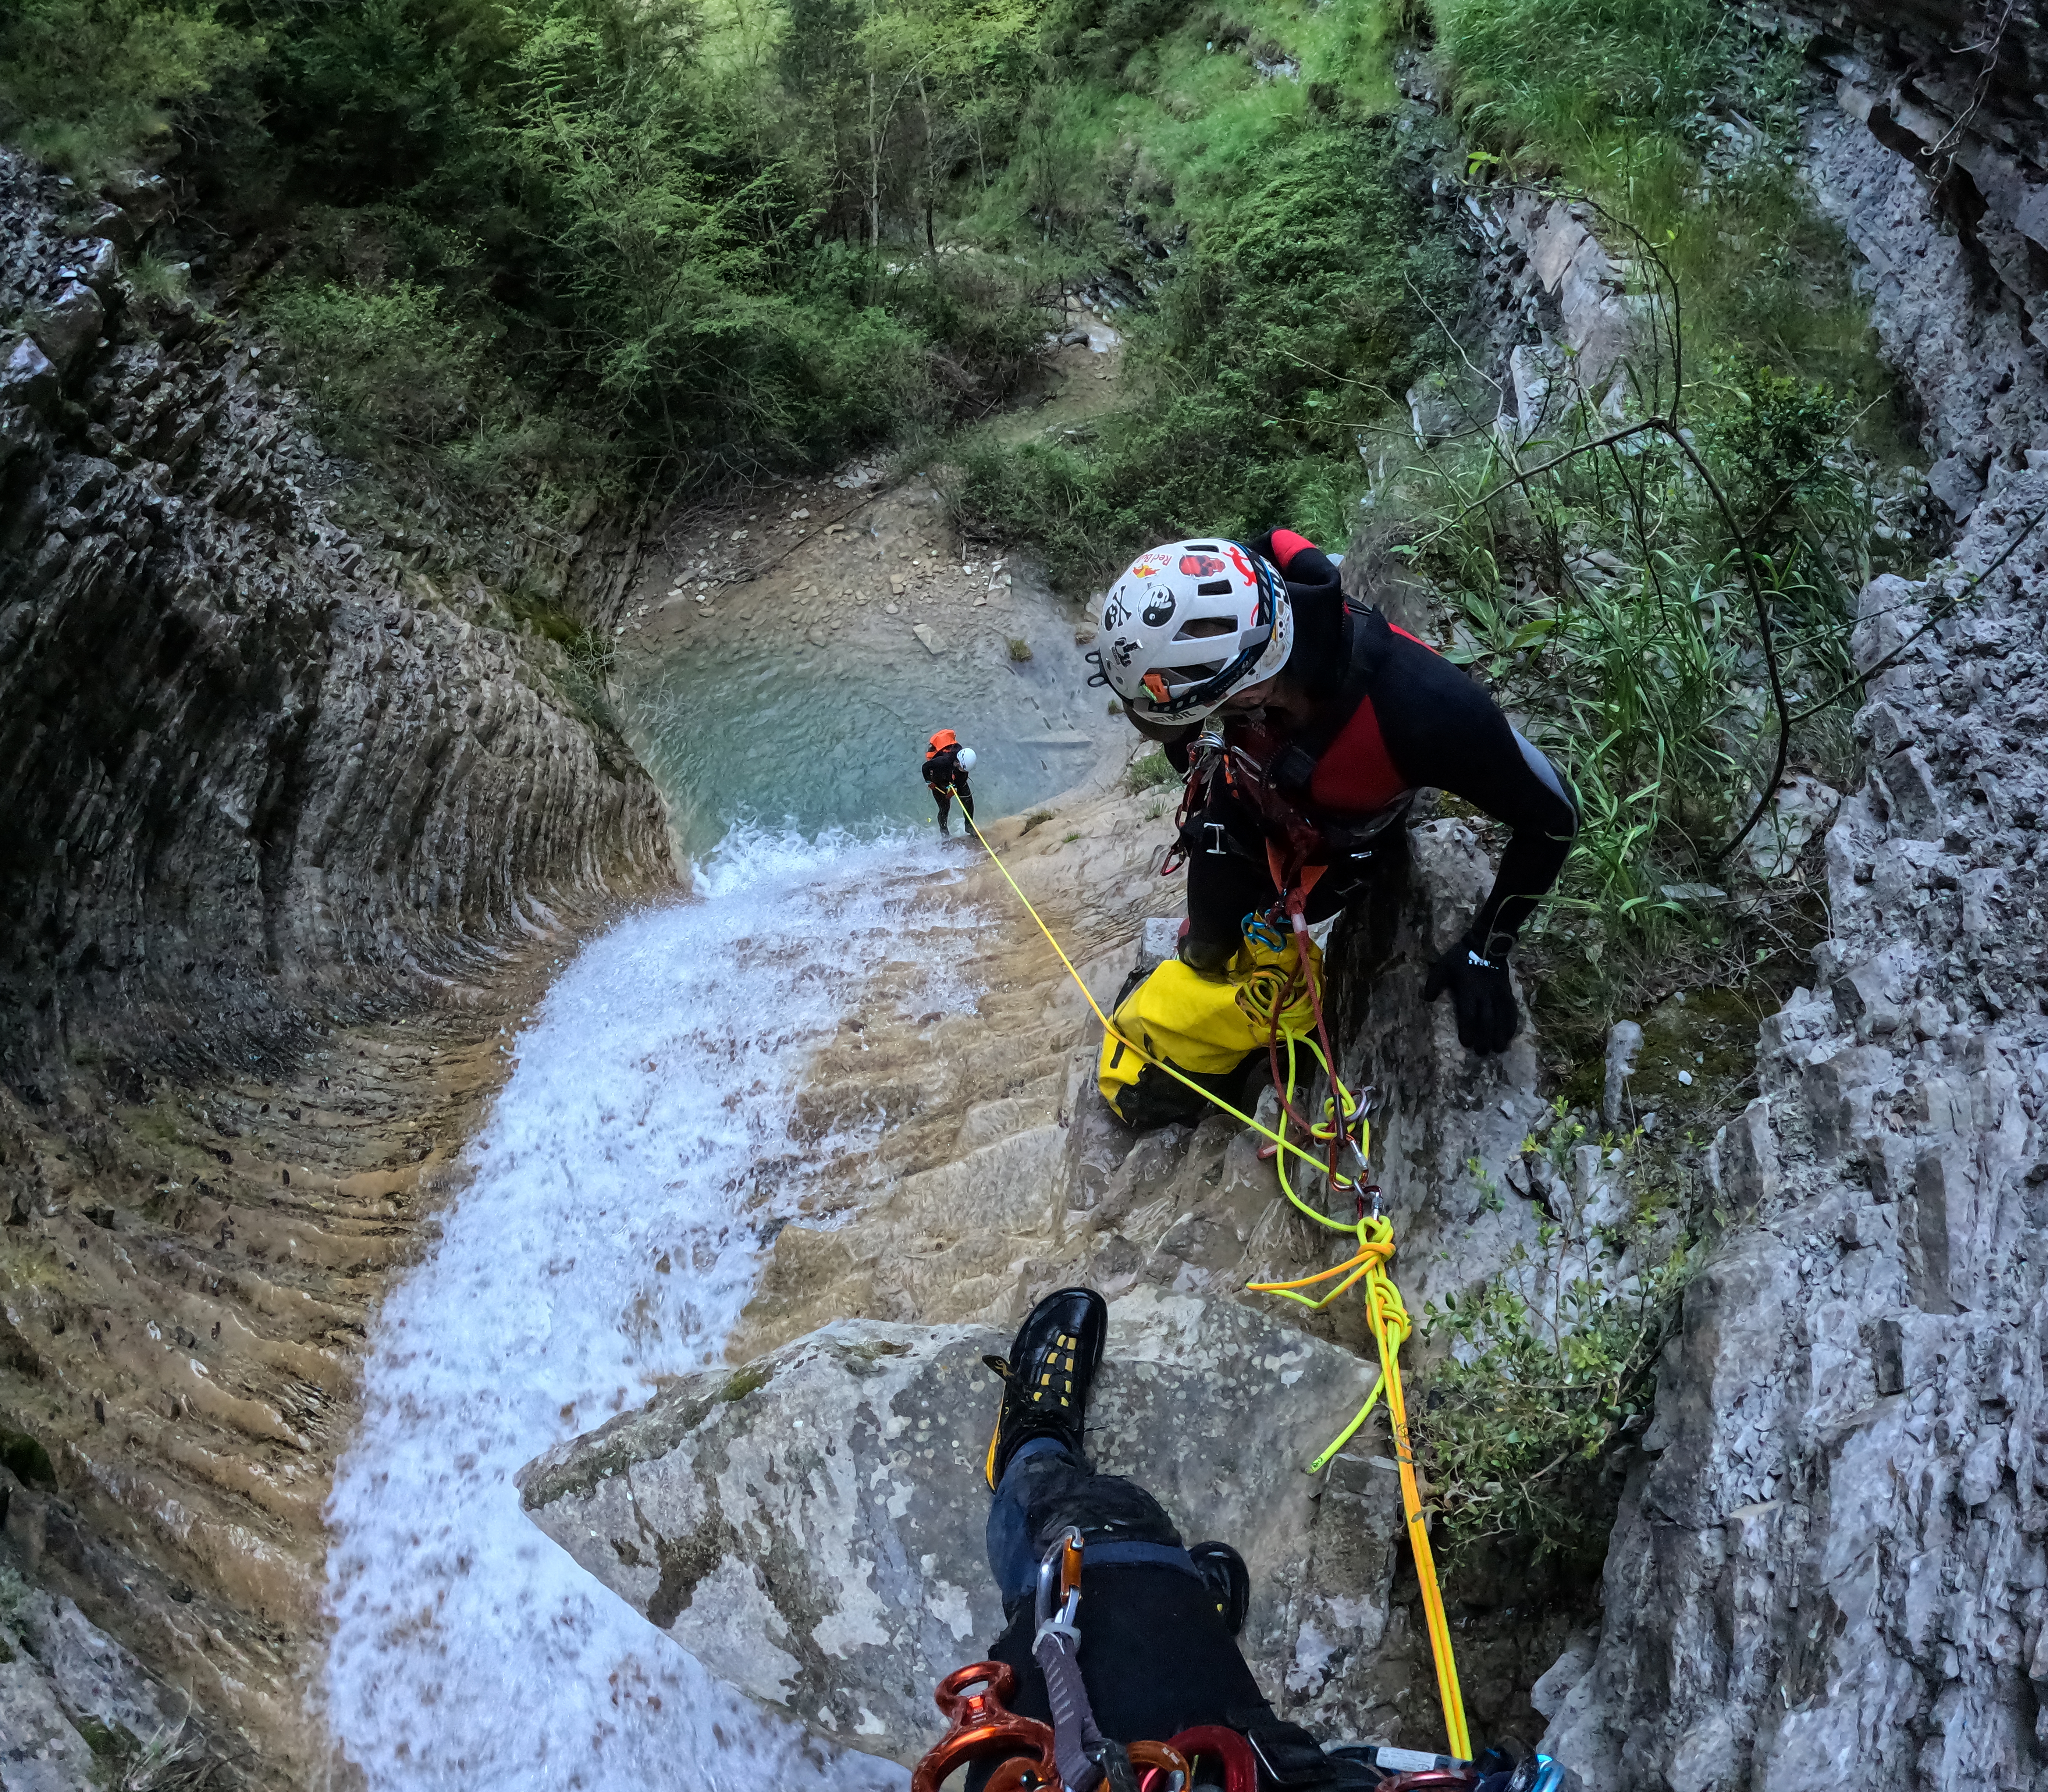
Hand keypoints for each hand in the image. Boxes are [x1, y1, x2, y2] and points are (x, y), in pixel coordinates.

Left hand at [1423, 930, 1518, 1053]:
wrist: (1485, 944)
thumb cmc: (1461, 958)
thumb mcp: (1443, 966)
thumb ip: (1434, 983)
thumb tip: (1427, 999)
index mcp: (1468, 990)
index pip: (1469, 1013)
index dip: (1468, 1029)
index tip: (1467, 1043)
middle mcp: (1485, 994)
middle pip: (1486, 1019)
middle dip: (1485, 1037)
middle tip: (1483, 1052)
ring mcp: (1498, 993)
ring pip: (1501, 1016)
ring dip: (1501, 1033)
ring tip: (1499, 1048)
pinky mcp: (1507, 991)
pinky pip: (1511, 1009)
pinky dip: (1511, 1022)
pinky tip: (1510, 1034)